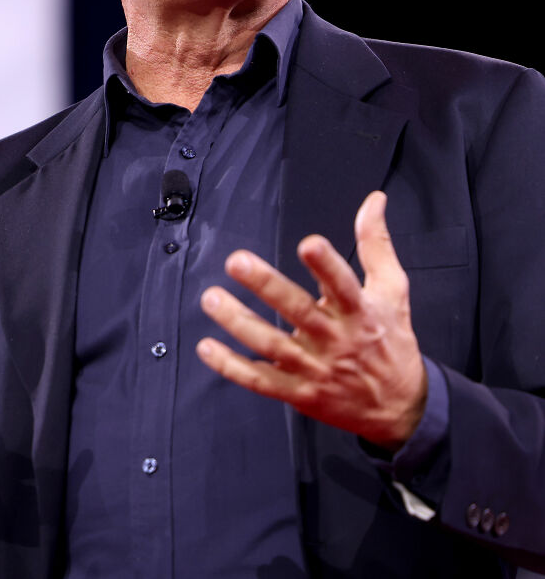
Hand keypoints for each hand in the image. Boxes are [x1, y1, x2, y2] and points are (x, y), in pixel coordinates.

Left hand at [196, 191, 426, 449]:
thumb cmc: (391, 340)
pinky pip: (260, 380)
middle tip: (237, 261)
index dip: (326, 265)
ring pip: (271, 345)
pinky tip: (208, 347)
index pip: (343, 284)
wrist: (400, 407)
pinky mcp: (298, 392)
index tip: (308, 243)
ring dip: (238, 322)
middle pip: (298, 311)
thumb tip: (374, 200)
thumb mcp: (392, 289)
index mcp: (359, 311)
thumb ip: (376, 243)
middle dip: (266, 286)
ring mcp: (314, 368)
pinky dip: (231, 366)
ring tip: (211, 298)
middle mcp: (334, 339)